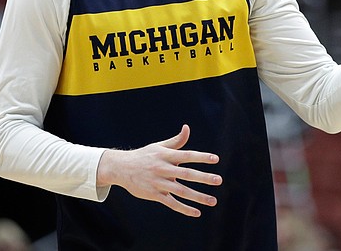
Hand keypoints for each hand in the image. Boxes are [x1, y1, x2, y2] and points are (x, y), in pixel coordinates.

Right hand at [96, 124, 221, 216]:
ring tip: (213, 201)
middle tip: (218, 180)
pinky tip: (197, 212)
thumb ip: (176, 141)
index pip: (187, 155)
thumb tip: (187, 128)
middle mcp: (163, 169)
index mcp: (166, 156)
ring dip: (198, 197)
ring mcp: (159, 183)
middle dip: (203, 177)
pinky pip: (172, 203)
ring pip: (181, 191)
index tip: (215, 159)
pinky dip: (184, 209)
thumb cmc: (144, 156)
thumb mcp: (159, 146)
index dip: (201, 157)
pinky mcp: (154, 194)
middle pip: (186, 174)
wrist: (121, 168)